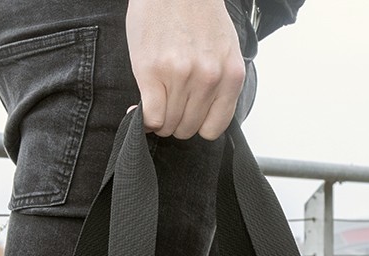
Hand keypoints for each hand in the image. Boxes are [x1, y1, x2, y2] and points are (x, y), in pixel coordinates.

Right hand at [125, 0, 244, 140]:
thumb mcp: (223, 49)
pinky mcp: (152, 72)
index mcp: (231, 75)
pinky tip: (137, 109)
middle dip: (176, 122)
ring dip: (158, 119)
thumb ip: (219, 82)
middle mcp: (209, 78)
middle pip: (189, 128)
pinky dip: (142, 120)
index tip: (187, 117)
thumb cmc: (196, 12)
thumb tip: (203, 113)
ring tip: (155, 101)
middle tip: (168, 106)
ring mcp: (180, 76)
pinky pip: (150, 117)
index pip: (214, 127)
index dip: (197, 125)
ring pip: (168, 125)